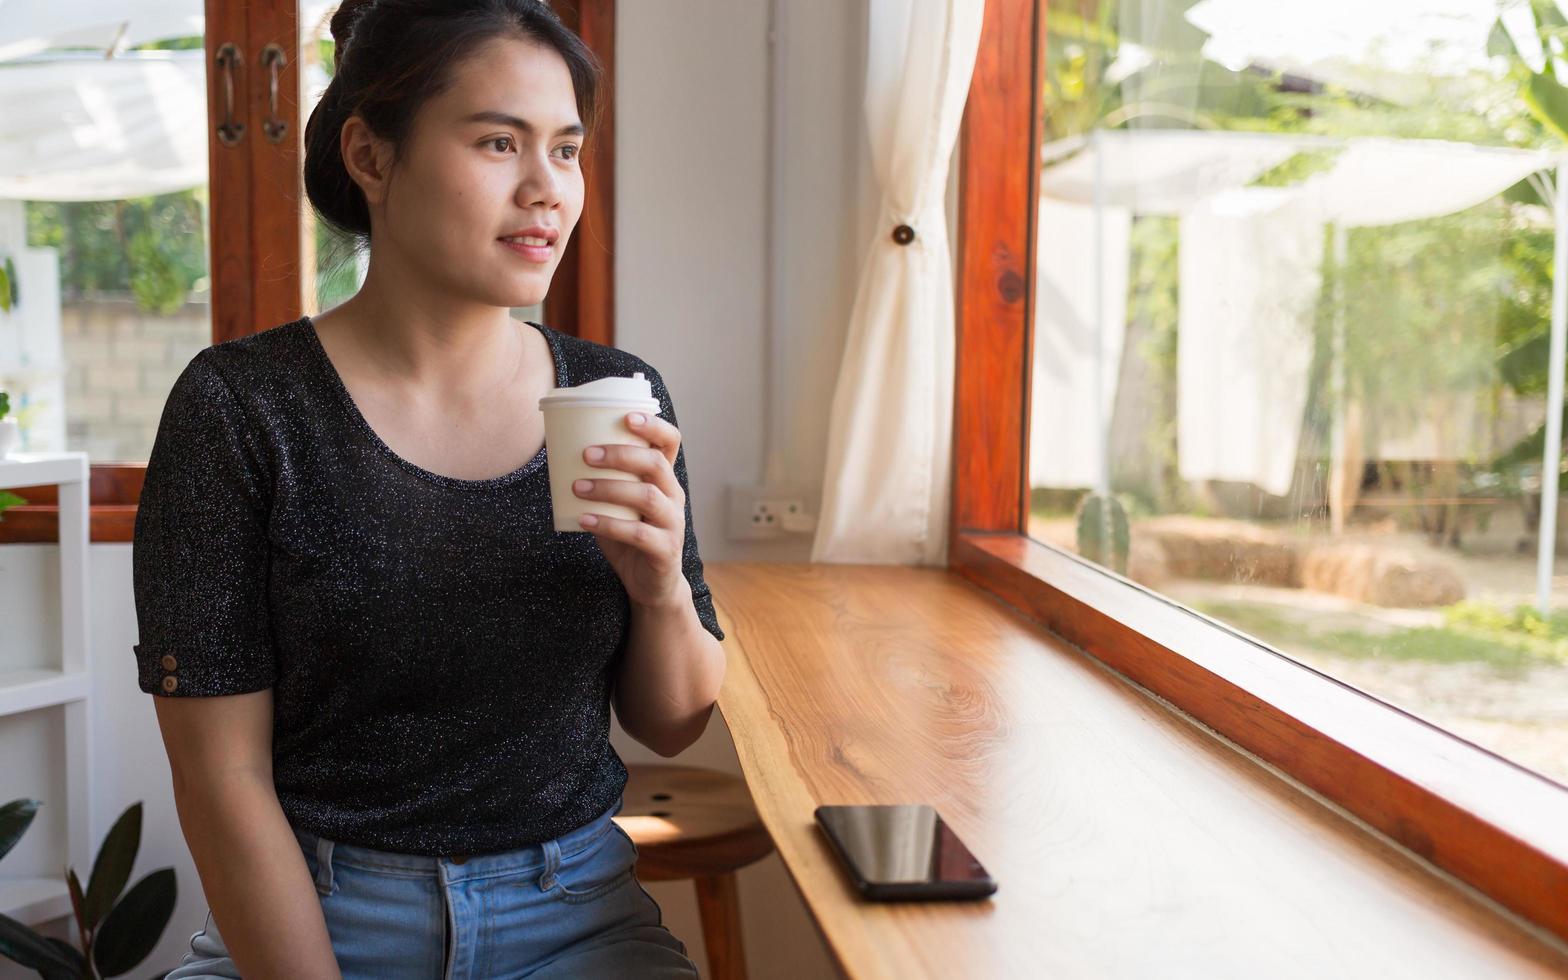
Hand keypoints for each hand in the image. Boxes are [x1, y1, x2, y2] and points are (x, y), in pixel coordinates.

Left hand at [573, 412, 690, 609]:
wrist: (652, 584)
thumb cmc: (631, 537)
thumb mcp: (620, 504)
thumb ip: (603, 481)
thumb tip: (560, 454)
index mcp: (665, 479)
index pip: (670, 442)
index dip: (653, 426)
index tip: (626, 416)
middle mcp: (674, 496)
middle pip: (655, 464)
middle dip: (620, 455)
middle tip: (586, 454)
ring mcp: (673, 523)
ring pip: (648, 497)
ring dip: (609, 488)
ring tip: (578, 487)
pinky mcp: (665, 550)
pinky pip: (639, 534)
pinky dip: (608, 525)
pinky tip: (585, 520)